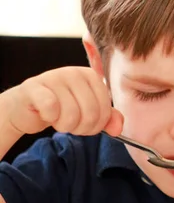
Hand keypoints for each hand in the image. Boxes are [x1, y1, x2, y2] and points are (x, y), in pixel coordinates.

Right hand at [6, 67, 122, 136]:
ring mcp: (53, 77)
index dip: (98, 124)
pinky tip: (46, 115)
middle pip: (91, 113)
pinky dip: (50, 119)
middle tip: (71, 125)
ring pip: (71, 114)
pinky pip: (51, 108)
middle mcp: (73, 72)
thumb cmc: (60, 108)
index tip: (87, 126)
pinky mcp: (34, 87)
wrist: (27, 108)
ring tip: (59, 120)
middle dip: (82, 128)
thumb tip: (117, 129)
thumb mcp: (88, 112)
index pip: (105, 108)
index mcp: (90, 76)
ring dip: (65, 126)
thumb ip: (107, 119)